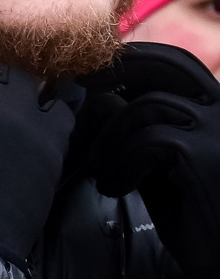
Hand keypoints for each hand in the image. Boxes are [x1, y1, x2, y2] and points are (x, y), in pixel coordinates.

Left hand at [87, 41, 219, 278]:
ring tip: (105, 174)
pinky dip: (123, 162)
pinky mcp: (210, 158)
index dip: (126, 61)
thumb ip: (137, 133)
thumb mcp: (159, 167)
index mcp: (215, 109)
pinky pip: (152, 140)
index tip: (83, 73)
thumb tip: (99, 99)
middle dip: (114, 69)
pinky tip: (116, 189)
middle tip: (73, 85)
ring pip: (149, 106)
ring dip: (112, 140)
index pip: (172, 63)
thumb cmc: (195, 217)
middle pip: (168, 63)